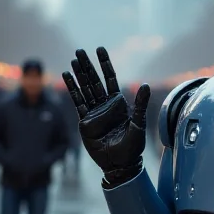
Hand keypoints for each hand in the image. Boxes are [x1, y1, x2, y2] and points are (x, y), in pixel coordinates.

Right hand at [62, 48, 148, 185]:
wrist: (120, 164)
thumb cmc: (133, 146)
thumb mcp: (139, 123)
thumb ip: (141, 104)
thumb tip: (145, 85)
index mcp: (118, 103)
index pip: (110, 78)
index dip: (104, 64)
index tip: (99, 49)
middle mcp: (105, 105)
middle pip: (94, 80)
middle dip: (87, 66)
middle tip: (79, 51)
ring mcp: (94, 112)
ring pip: (85, 88)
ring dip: (78, 74)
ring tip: (73, 60)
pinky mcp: (85, 122)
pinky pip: (77, 102)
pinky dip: (72, 89)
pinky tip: (67, 77)